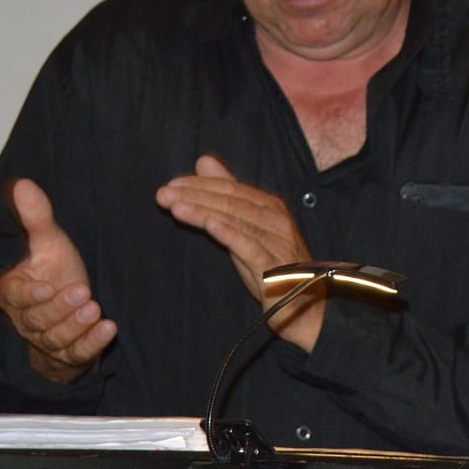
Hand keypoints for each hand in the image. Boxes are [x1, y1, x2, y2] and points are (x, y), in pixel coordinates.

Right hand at [0, 178, 116, 383]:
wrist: (69, 307)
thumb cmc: (54, 271)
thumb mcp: (48, 243)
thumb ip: (36, 218)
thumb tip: (22, 183)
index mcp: (16, 293)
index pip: (16, 297)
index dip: (29, 295)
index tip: (45, 287)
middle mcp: (28, 320)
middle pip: (38, 320)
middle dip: (59, 308)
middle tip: (83, 293)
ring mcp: (48, 339)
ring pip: (56, 338)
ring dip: (75, 326)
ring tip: (95, 309)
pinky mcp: (70, 353)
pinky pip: (78, 353)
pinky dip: (92, 343)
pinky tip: (109, 329)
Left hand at [155, 155, 323, 350]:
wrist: (305, 308)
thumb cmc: (272, 264)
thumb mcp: (246, 227)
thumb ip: (227, 194)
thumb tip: (204, 161)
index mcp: (270, 206)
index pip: (231, 188)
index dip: (200, 185)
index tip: (171, 185)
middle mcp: (276, 219)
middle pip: (231, 201)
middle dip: (195, 196)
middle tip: (163, 194)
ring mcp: (278, 242)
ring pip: (236, 221)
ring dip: (204, 212)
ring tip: (175, 207)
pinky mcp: (275, 266)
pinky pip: (250, 247)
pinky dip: (230, 234)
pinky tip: (210, 226)